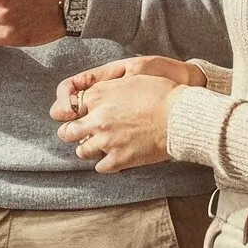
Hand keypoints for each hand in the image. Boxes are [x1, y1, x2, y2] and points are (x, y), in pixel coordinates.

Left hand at [53, 58, 193, 172]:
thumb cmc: (161, 94)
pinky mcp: (119, 159)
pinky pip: (100, 167)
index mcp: (97, 96)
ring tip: (100, 146)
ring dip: (89, 149)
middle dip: (73, 133)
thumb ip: (107, 88)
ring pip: (81, 151)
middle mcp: (96, 119)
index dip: (74, 113)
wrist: (180, 115)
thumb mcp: (129, 79)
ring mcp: (106, 140)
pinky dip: (105, 164)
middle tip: (82, 135)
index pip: (69, 108)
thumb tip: (96, 94)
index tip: (80, 116)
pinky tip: (114, 158)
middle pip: (67, 132)